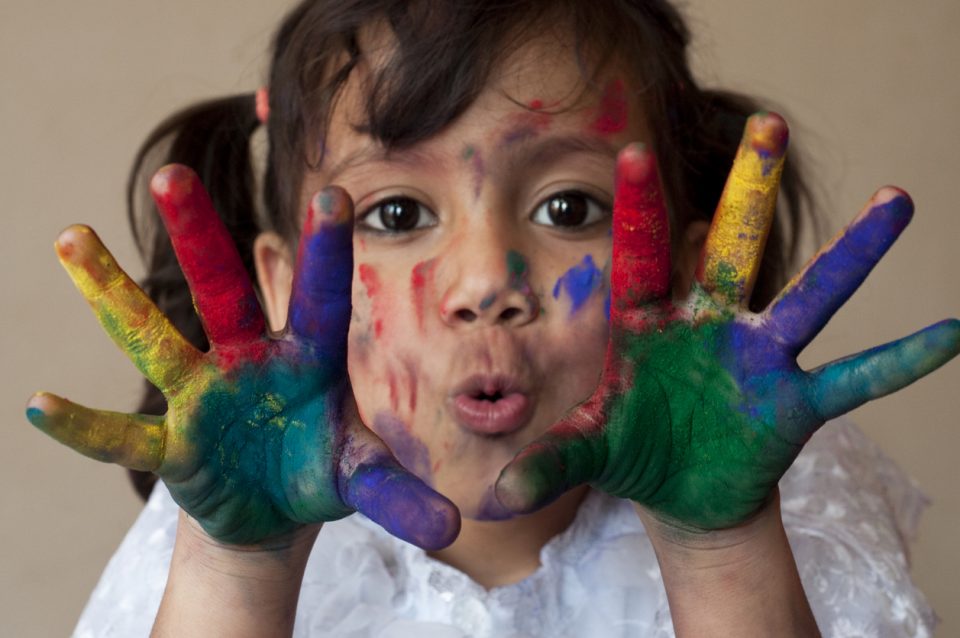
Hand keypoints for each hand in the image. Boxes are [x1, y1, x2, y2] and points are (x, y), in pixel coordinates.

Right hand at [26, 166, 458, 548]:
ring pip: (155, 338)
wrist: (276, 506)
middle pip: (223, 291)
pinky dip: (86, 426)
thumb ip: (400, 493)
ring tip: (71, 238)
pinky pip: (125, 434)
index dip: (326, 251)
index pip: (320, 297)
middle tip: (169, 175)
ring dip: (114, 294)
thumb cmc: (321, 468)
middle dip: (198, 237)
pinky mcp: (175, 442)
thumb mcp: (363, 476)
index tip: (334, 193)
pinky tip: (42, 405)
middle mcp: (249, 360)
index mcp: (309, 357)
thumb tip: (452, 526)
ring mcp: (204, 396)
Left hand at [496, 113, 959, 530]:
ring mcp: (758, 358)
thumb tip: (495, 495)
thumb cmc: (631, 450)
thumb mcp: (589, 451)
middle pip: (730, 248)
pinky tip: (952, 333)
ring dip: (853, 253)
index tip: (630, 154)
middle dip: (748, 191)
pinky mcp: (794, 401)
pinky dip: (900, 360)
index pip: (640, 257)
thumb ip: (550, 460)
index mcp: (648, 326)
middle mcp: (709, 326)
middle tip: (768, 125)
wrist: (679, 491)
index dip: (638, 209)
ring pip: (808, 296)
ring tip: (899, 200)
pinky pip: (855, 378)